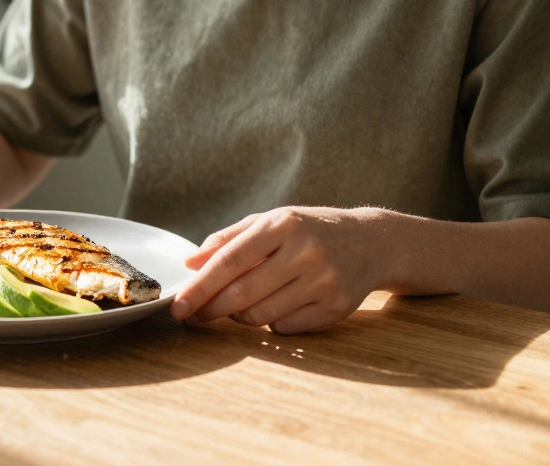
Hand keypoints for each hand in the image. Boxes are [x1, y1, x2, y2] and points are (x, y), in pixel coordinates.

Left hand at [169, 206, 394, 333]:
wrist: (371, 242)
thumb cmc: (309, 230)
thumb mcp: (271, 221)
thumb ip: (228, 240)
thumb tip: (189, 264)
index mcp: (283, 224)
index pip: (230, 261)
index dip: (200, 287)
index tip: (178, 306)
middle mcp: (305, 251)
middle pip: (243, 293)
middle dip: (211, 310)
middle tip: (193, 317)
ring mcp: (324, 281)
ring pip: (261, 315)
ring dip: (239, 316)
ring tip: (237, 305)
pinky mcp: (336, 308)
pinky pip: (284, 327)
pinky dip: (270, 322)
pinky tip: (276, 306)